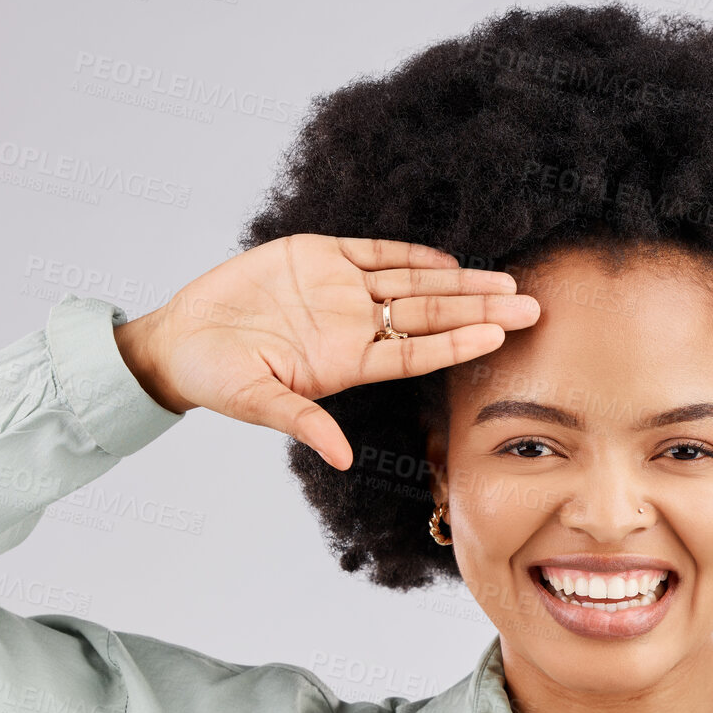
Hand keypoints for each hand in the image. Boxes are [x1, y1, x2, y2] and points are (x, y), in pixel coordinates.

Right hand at [115, 234, 539, 469]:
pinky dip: (410, 254)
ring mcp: (338, 291)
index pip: (416, 352)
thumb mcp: (257, 402)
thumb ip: (303, 423)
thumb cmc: (216, 377)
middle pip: (429, 316)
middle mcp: (352, 327)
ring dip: (460, 282)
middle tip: (531, 305)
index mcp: (344, 363)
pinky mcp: (317, 257)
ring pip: (412, 284)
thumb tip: (341, 459)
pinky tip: (448, 259)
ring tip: (506, 281)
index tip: (500, 335)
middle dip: (480, 309)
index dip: (458, 341)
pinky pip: (374, 252)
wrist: (181, 339)